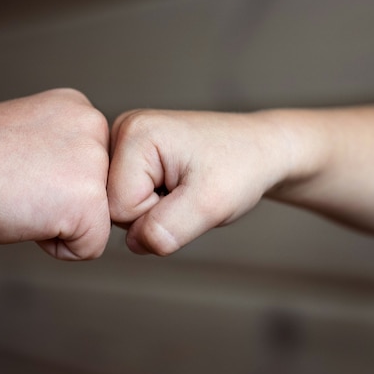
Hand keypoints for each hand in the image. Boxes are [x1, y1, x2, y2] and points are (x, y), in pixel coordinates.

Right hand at [0, 89, 110, 259]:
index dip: (54, 183)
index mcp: (80, 109)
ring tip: (22, 196)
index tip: (20, 171)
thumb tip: (73, 181)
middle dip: (60, 202)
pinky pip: (89, 247)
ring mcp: (96, 163)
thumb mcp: (31, 136)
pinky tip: (26, 215)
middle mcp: (95, 127)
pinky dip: (55, 247)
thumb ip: (62, 150)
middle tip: (19, 184)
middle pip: (98, 194)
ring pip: (96, 220)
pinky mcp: (90, 201)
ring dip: (58, 222)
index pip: (92, 169)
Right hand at [107, 109, 291, 255]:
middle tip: (186, 192)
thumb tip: (134, 242)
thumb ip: (166, 229)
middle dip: (151, 214)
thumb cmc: (241, 167)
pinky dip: (153, 202)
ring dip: (153, 209)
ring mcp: (124, 140)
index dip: (154, 216)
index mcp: (135, 133)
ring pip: (119, 206)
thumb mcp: (210, 205)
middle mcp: (122, 130)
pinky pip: (127, 198)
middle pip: (113, 206)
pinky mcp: (131, 153)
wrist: (260, 150)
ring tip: (182, 187)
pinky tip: (174, 185)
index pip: (117, 208)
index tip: (186, 194)